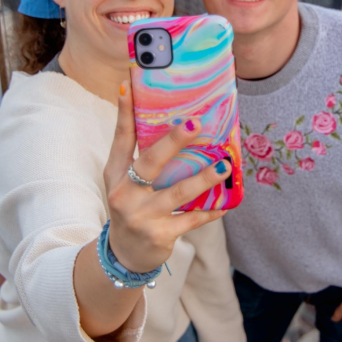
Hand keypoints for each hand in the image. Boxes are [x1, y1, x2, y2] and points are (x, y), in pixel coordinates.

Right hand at [101, 84, 233, 274]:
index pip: (121, 139)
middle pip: (150, 163)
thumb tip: (173, 125)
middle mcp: (124, 193)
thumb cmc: (131, 207)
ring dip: (205, 178)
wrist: (124, 255)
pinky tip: (226, 204)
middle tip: (196, 123)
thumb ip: (141, 159)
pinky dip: (210, 212)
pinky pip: (192, 219)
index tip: (128, 85)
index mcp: (115, 174)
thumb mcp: (125, 183)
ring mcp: (142, 215)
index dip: (124, 112)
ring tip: (225, 166)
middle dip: (173, 141)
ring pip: (178, 193)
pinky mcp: (160, 234)